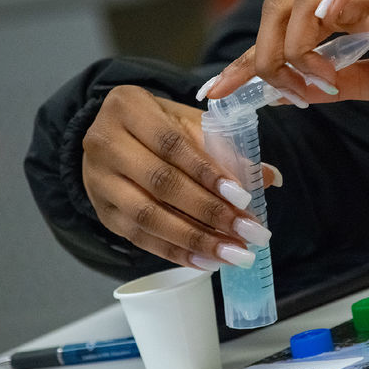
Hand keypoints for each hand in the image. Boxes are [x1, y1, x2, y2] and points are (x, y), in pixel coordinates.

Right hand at [81, 85, 281, 269]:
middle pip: (162, 184)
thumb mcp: (185, 120)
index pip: (172, 144)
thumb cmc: (156, 124)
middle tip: (249, 233)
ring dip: (196, 239)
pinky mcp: (103, 212)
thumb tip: (270, 177)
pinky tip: (207, 261)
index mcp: (128, 108)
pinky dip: (176, 252)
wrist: (109, 137)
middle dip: (210, 213)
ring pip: (149, 217)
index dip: (208, 173)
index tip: (243, 197)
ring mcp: (99, 181)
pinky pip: (140, 238)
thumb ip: (224, 144)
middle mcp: (105, 143)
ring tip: (234, 253)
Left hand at [205, 0, 368, 108]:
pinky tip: (331, 19)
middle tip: (279, 88)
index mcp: (338, 29)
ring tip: (321, 77)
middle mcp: (345, 8)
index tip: (215, 91)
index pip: (278, 39)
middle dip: (262, 54)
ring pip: (304, 0)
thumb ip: (333, 88)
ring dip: (297, 45)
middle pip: (278, 11)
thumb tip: (286, 96)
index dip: (243, 64)